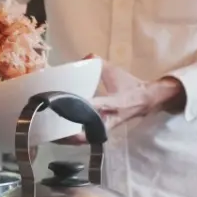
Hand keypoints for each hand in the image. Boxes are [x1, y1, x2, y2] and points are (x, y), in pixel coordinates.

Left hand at [55, 57, 185, 144]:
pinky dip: (74, 139)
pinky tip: (60, 137)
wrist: (146, 100)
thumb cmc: (129, 85)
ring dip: (70, 139)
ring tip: (51, 135)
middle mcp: (109, 118)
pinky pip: (88, 138)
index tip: (64, 104)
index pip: (97, 105)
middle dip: (69, 130)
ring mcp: (106, 127)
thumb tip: (84, 58)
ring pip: (86, 137)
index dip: (81, 106)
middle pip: (87, 128)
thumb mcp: (116, 72)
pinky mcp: (104, 131)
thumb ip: (99, 64)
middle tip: (50, 126)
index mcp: (114, 102)